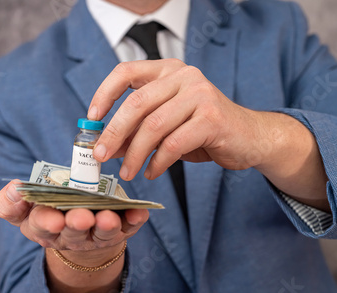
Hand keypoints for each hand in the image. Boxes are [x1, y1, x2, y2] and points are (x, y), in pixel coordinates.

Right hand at [0, 180, 148, 261]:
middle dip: (76, 224)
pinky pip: (128, 227)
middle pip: (73, 232)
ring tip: (108, 217)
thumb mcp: (23, 210)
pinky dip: (133, 219)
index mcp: (44, 228)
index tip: (51, 218)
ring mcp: (96, 235)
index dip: (45, 222)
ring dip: (105, 225)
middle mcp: (70, 236)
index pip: (40, 226)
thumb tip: (13, 189)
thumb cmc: (49, 213)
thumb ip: (10, 203)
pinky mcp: (119, 231)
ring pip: (101, 233)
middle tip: (80, 217)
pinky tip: (139, 211)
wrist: (79, 232)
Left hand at [88, 59, 328, 209]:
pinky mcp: (212, 118)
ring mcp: (200, 94)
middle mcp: (184, 76)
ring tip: (127, 172)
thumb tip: (104, 145)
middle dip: (114, 133)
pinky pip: (173, 144)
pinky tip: (151, 172)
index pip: (126, 71)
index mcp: (168, 70)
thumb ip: (138, 128)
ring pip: (153, 126)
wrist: (250, 137)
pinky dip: (157, 162)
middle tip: (100, 156)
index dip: (104, 93)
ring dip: (134, 154)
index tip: (92, 118)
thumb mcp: (166, 124)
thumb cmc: (202, 130)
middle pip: (136, 103)